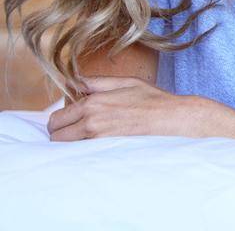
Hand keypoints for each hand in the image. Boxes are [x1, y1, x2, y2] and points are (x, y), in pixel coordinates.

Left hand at [47, 77, 221, 140]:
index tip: (68, 122)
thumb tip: (73, 81)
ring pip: (68, 149)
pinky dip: (86, 153)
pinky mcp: (109, 151)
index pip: (56, 119)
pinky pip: (85, 156)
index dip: (59, 122)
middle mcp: (92, 121)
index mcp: (92, 103)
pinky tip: (100, 148)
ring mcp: (100, 138)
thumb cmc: (153, 100)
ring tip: (88, 140)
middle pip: (57, 137)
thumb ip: (96, 82)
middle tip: (75, 133)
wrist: (174, 119)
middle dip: (62, 135)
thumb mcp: (126, 82)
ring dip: (73, 145)